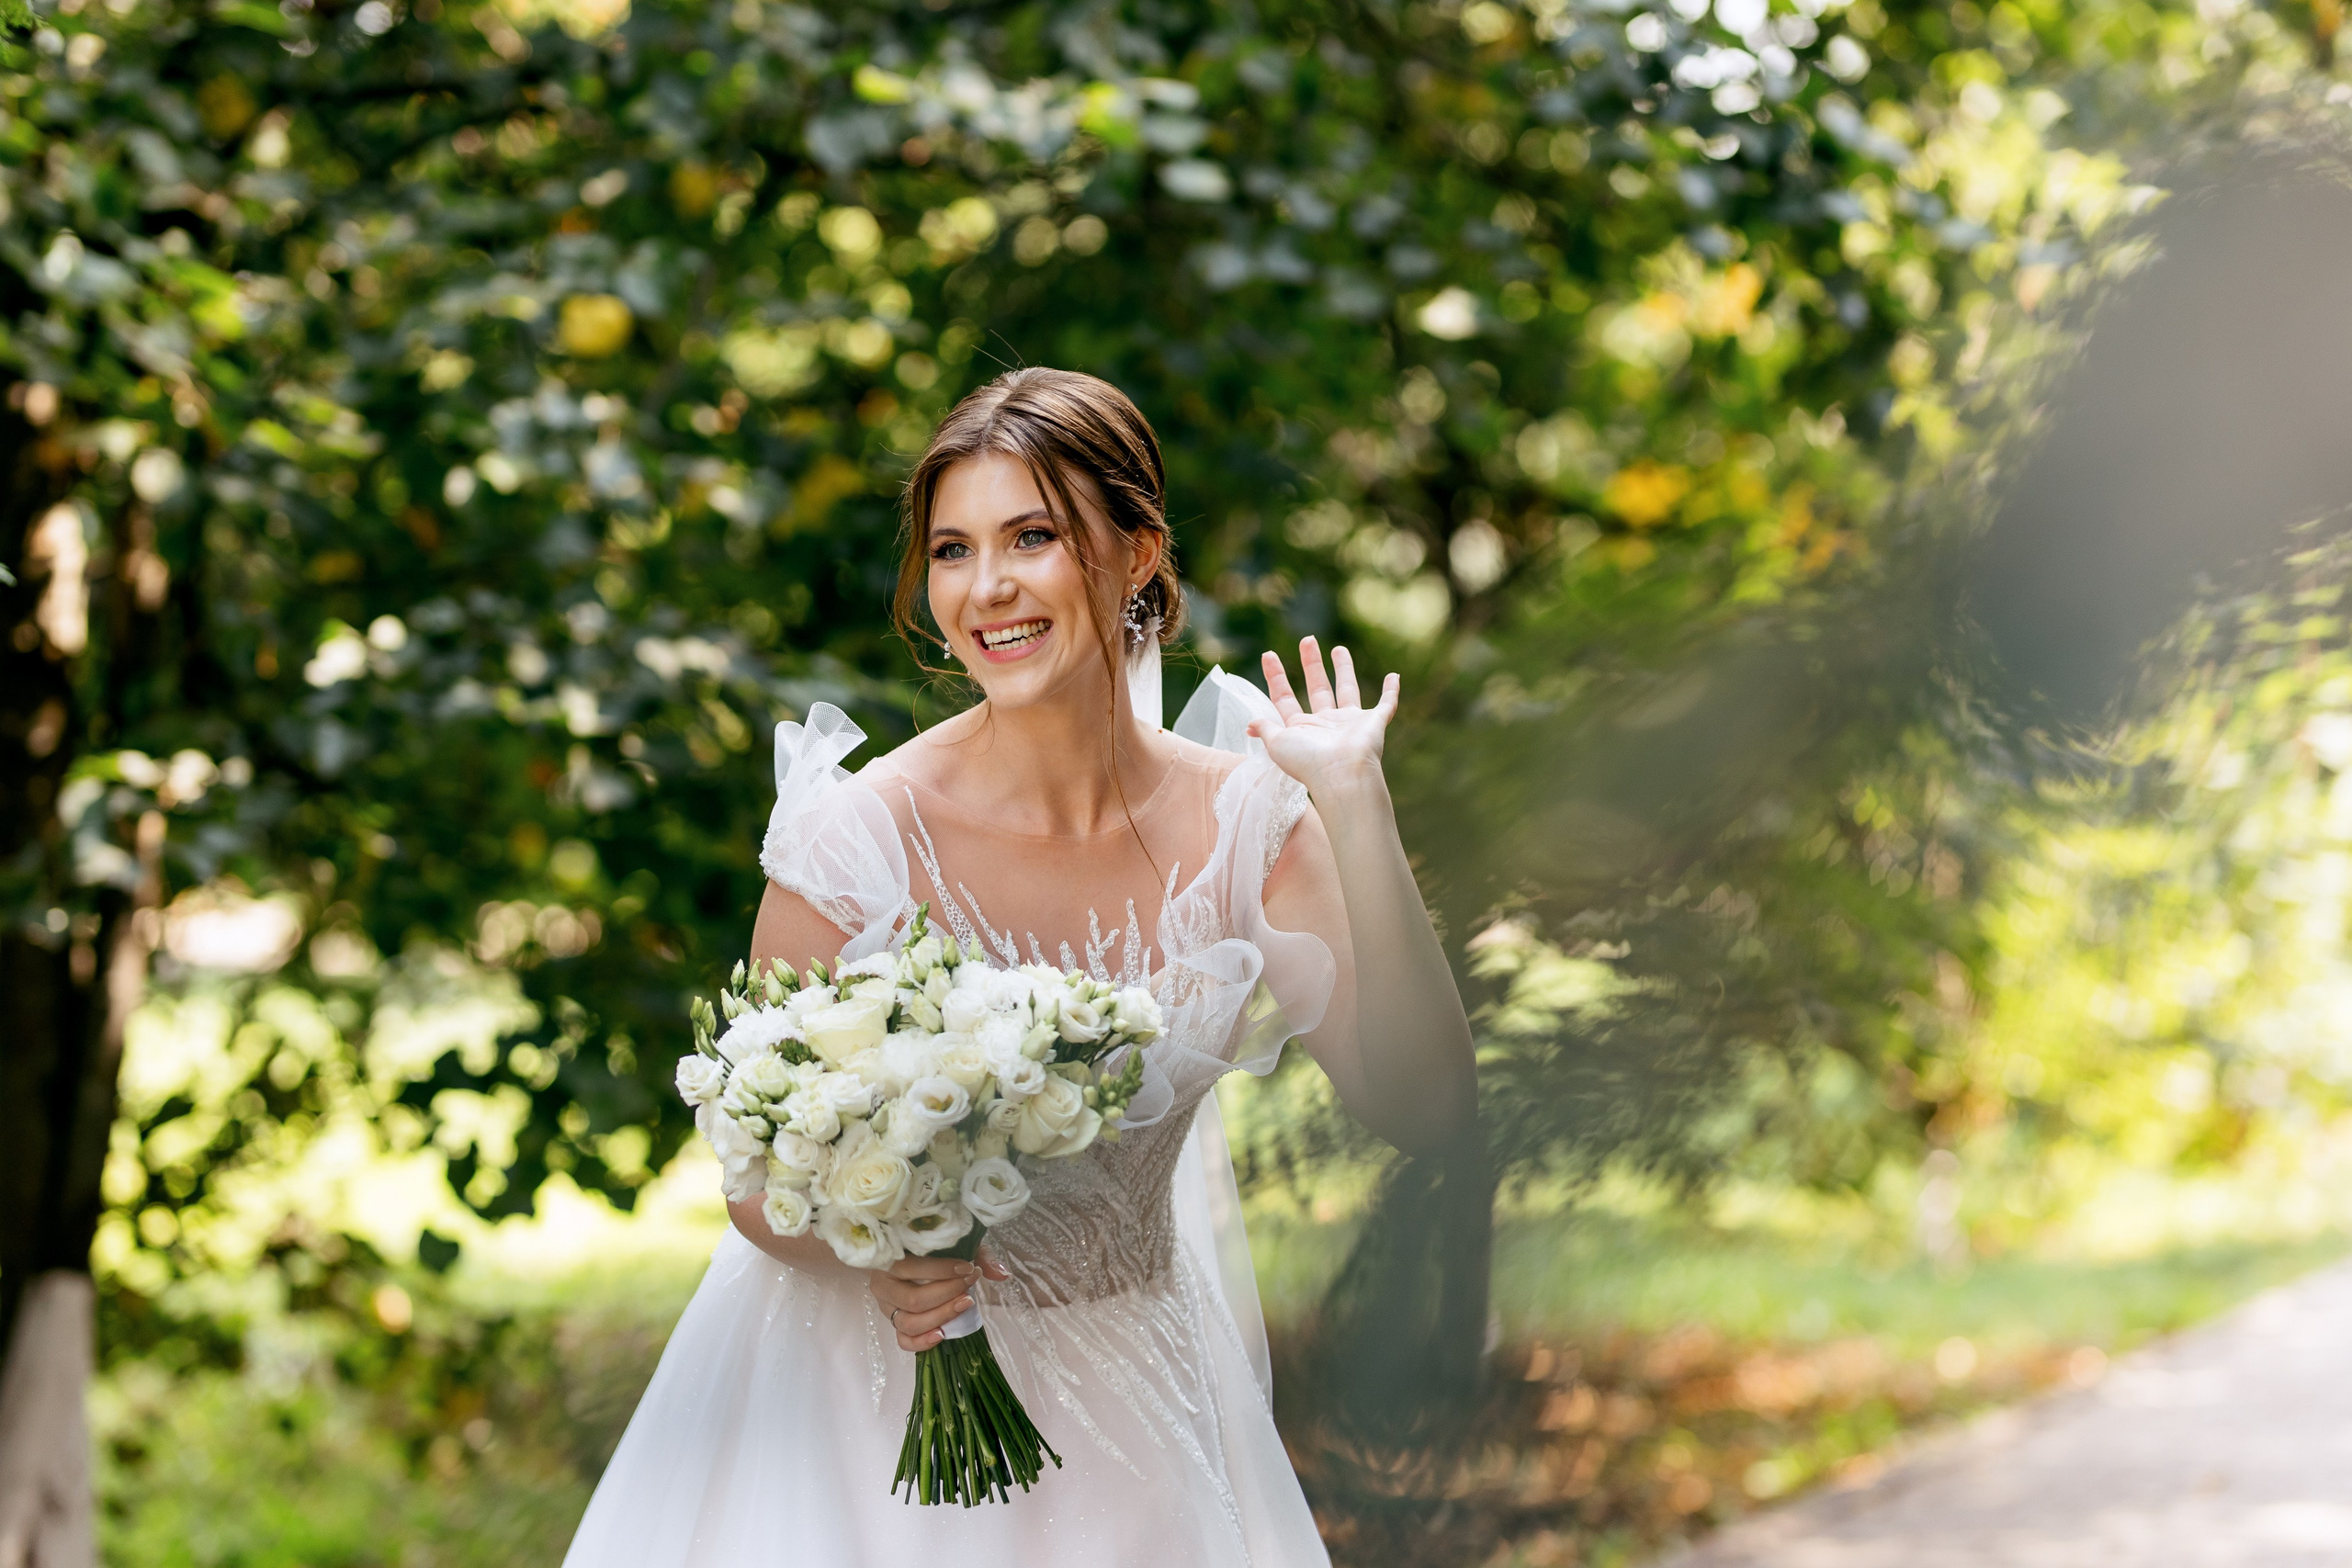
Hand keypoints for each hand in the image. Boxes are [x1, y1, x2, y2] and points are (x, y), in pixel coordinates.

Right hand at [869, 1247, 1010, 1352]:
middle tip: (970, 1286)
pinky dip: (923, 1342)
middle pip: (913, 1300)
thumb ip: (978, 1256)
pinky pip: (903, 1341)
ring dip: (941, 1317)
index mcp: (889, 1258)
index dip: (942, 1270)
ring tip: (965, 1304)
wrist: (916, 1258)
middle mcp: (882, 1284)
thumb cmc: (935, 1250)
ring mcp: (886, 1307)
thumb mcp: (955, 1245)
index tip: (969, 1268)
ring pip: (908, 1323)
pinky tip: (943, 1334)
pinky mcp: (893, 1325)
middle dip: (947, 1294)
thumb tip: (1002, 1274)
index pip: (911, 1267)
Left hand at [1248, 637, 1400, 797]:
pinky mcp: (1374, 722)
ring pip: (1347, 690)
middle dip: (1311, 664)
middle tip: (1307, 640)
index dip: (1276, 677)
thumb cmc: (1308, 761)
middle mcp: (1326, 724)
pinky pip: (1387, 704)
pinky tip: (1394, 676)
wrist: (1342, 774)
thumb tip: (1249, 724)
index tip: (1268, 654)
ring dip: (1344, 669)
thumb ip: (1265, 729)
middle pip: (1317, 687)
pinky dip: (1392, 691)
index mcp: (1302, 729)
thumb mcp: (1277, 743)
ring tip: (1338, 649)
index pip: (1285, 698)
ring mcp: (1351, 723)